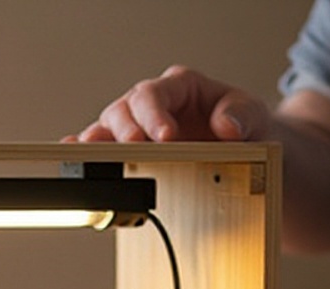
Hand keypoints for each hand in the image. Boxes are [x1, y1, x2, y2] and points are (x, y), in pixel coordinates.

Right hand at [66, 65, 271, 142]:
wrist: (240, 150)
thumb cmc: (240, 127)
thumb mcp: (253, 115)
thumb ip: (244, 114)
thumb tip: (226, 125)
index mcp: (178, 87)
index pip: (154, 94)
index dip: (154, 115)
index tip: (165, 137)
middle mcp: (149, 105)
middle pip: (122, 110)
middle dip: (125, 131)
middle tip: (135, 149)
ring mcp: (132, 129)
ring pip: (104, 129)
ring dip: (100, 146)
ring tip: (99, 160)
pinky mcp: (124, 153)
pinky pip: (98, 151)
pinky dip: (85, 155)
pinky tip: (76, 160)